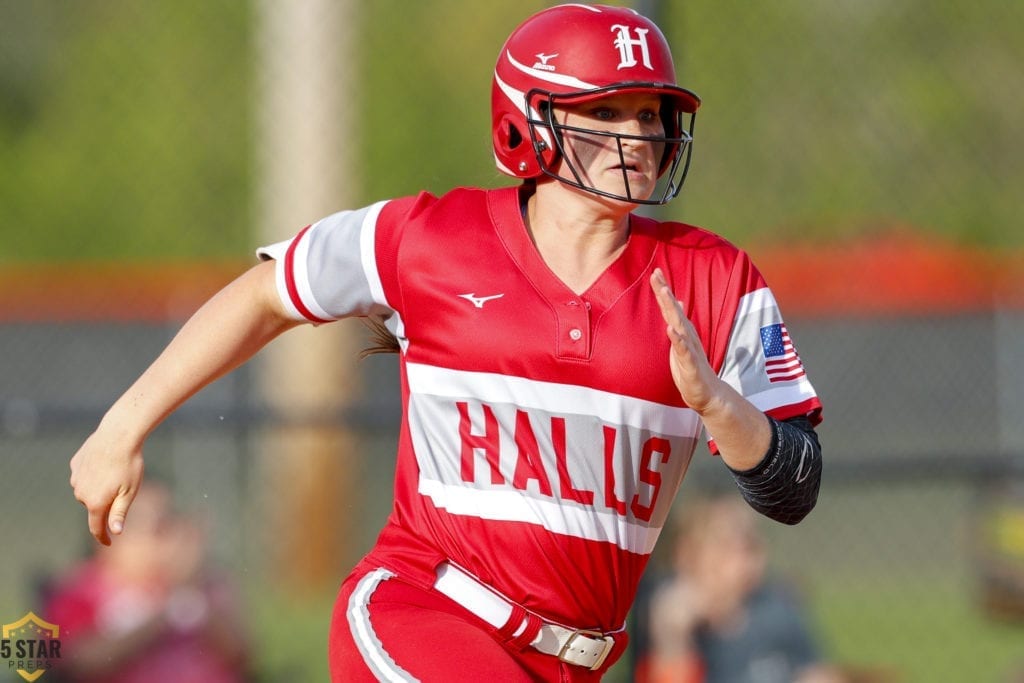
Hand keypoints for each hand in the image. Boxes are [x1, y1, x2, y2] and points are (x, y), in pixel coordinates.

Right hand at [69, 426, 144, 544]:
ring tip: (115, 472)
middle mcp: (80, 493)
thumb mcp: (129, 492)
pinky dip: (94, 474)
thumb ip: (119, 513)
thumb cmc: (128, 465)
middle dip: (106, 503)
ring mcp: (75, 478)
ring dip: (99, 487)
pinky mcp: (75, 465)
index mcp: (95, 503)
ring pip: (88, 490)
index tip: (108, 542)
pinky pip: (85, 475)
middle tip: (123, 487)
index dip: (103, 537)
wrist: (118, 435)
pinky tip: (105, 463)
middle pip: (94, 506)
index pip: (96, 527)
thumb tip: (115, 532)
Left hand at [649, 268, 723, 414]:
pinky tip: (671, 330)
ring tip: (664, 293)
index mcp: (684, 331)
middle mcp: (687, 336)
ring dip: (672, 309)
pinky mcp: (690, 366)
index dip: (663, 290)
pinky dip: (677, 340)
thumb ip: (678, 322)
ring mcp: (689, 350)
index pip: (671, 307)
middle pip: (674, 311)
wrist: (708, 393)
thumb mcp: (682, 341)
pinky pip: (684, 351)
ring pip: (680, 326)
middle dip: (665, 293)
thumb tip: (676, 303)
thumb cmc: (692, 367)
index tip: (655, 272)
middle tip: (657, 274)